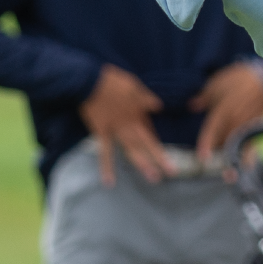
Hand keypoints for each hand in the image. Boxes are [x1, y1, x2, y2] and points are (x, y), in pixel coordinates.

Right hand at [79, 65, 175, 185]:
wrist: (89, 81)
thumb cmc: (111, 81)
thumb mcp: (133, 84)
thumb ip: (145, 96)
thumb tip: (159, 106)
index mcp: (138, 111)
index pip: (151, 129)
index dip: (158, 141)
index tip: (167, 154)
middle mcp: (130, 124)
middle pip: (147, 142)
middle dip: (160, 157)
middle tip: (173, 172)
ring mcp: (116, 130)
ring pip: (132, 150)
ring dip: (142, 164)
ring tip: (153, 178)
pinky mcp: (101, 133)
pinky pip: (104, 152)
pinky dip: (106, 167)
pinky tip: (109, 182)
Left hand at [189, 61, 262, 162]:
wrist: (262, 78)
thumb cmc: (237, 80)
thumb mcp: (216, 85)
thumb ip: (203, 99)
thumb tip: (191, 107)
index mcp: (223, 110)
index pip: (212, 130)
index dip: (206, 144)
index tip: (202, 158)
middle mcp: (236, 120)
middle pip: (223, 142)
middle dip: (216, 150)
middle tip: (209, 156)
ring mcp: (247, 125)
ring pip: (236, 144)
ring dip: (228, 152)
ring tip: (224, 160)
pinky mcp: (256, 128)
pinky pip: (248, 144)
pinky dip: (244, 153)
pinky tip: (243, 159)